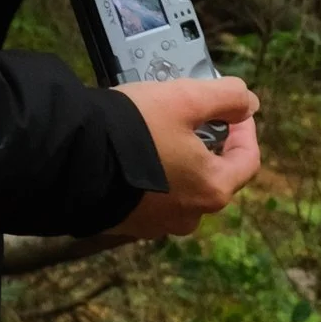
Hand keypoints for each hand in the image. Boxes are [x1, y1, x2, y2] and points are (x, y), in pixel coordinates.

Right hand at [100, 74, 261, 242]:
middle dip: (209, 144)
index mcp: (213, 189)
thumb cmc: (135, 129)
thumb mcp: (184, 98)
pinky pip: (152, 198)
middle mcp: (190, 215)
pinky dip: (153, 178)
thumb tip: (249, 102)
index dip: (245, 130)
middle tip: (194, 117)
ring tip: (160, 133)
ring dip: (180, 163)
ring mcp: (158, 224)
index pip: (247, 160)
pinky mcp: (129, 224)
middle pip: (214, 176)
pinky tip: (135, 155)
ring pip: (182, 189)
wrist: (72, 159)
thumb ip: (226, 97)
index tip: (233, 110)